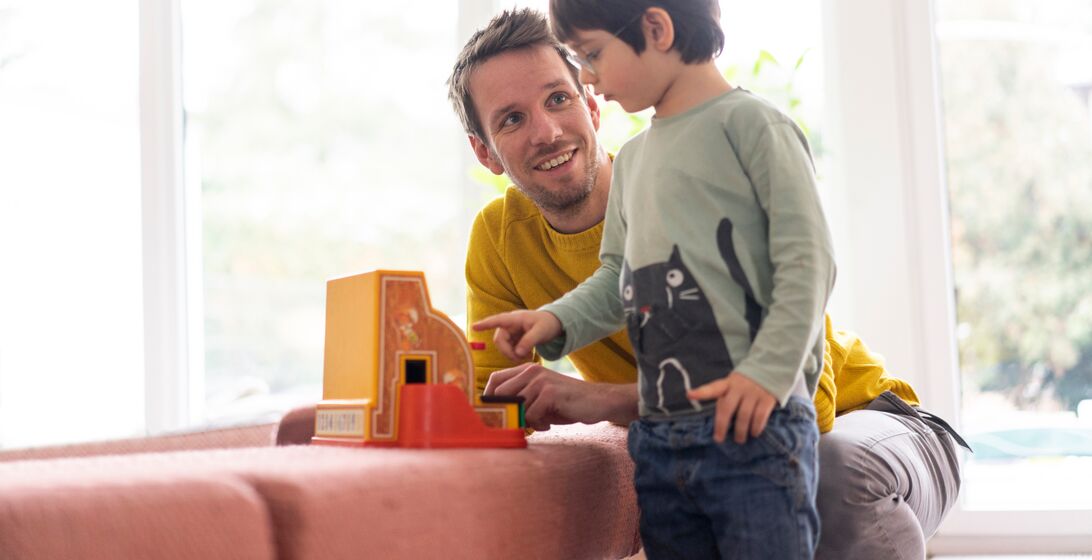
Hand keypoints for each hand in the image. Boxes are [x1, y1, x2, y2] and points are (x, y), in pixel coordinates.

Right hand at [472, 310, 561, 361]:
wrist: (554, 324)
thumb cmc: (548, 323)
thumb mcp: (541, 332)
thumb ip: (529, 341)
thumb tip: (518, 352)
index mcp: (514, 318)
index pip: (497, 320)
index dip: (485, 324)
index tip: (474, 327)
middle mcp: (509, 324)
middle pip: (499, 340)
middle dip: (508, 352)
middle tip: (521, 358)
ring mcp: (511, 332)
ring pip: (504, 347)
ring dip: (513, 354)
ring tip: (528, 355)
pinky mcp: (513, 339)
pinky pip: (509, 349)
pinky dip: (516, 354)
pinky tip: (527, 354)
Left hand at [485, 363, 638, 429]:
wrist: (597, 401)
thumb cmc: (565, 403)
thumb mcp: (539, 398)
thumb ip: (520, 401)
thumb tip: (496, 416)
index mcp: (527, 370)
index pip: (495, 380)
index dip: (488, 398)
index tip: (492, 414)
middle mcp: (531, 371)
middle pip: (501, 394)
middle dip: (506, 414)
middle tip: (519, 425)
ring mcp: (540, 380)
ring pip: (516, 407)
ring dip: (526, 421)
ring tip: (542, 422)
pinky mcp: (550, 392)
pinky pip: (531, 415)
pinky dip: (538, 424)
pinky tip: (549, 423)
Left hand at [688, 372, 776, 444]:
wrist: (770, 369)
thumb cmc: (746, 383)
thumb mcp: (733, 385)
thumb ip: (726, 398)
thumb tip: (721, 423)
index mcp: (727, 383)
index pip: (713, 388)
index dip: (701, 392)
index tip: (689, 395)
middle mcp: (739, 387)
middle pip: (727, 408)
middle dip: (721, 425)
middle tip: (719, 439)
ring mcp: (753, 392)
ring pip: (744, 415)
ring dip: (741, 431)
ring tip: (739, 439)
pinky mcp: (767, 399)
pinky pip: (760, 416)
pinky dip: (756, 427)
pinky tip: (754, 433)